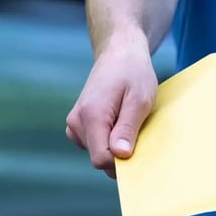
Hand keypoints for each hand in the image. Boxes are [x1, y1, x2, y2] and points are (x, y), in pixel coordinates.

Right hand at [66, 33, 157, 178]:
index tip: (141, 149)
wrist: (119, 53)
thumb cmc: (133, 74)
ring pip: (98, 153)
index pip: (101, 159)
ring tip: (129, 120)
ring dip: (116, 145)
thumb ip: (127, 128)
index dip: (123, 162)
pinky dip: (109, 140)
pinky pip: (95, 145)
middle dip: (121, 153)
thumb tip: (119, 156)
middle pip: (99, 159)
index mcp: (91, 116)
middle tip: (139, 129)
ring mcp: (74, 124)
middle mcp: (76, 122)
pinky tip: (120, 121)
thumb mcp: (139, 100)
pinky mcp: (78, 125)